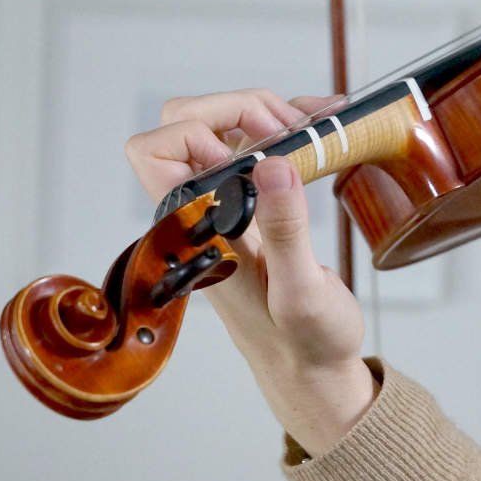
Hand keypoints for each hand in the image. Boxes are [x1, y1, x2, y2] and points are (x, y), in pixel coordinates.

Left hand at [125, 88, 378, 456]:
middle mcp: (202, 214)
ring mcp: (227, 208)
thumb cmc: (305, 342)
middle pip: (185, 125)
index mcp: (197, 231)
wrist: (314, 370)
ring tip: (319, 126)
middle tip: (292, 132)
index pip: (155, 153)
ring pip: (222, 130)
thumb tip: (272, 165)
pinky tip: (325, 129)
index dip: (199, 133)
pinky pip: (256, 150)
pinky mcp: (254, 209)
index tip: (255, 152)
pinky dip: (289, 131)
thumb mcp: (301, 291)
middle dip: (238, 110)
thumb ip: (285, 229)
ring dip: (265, 115)